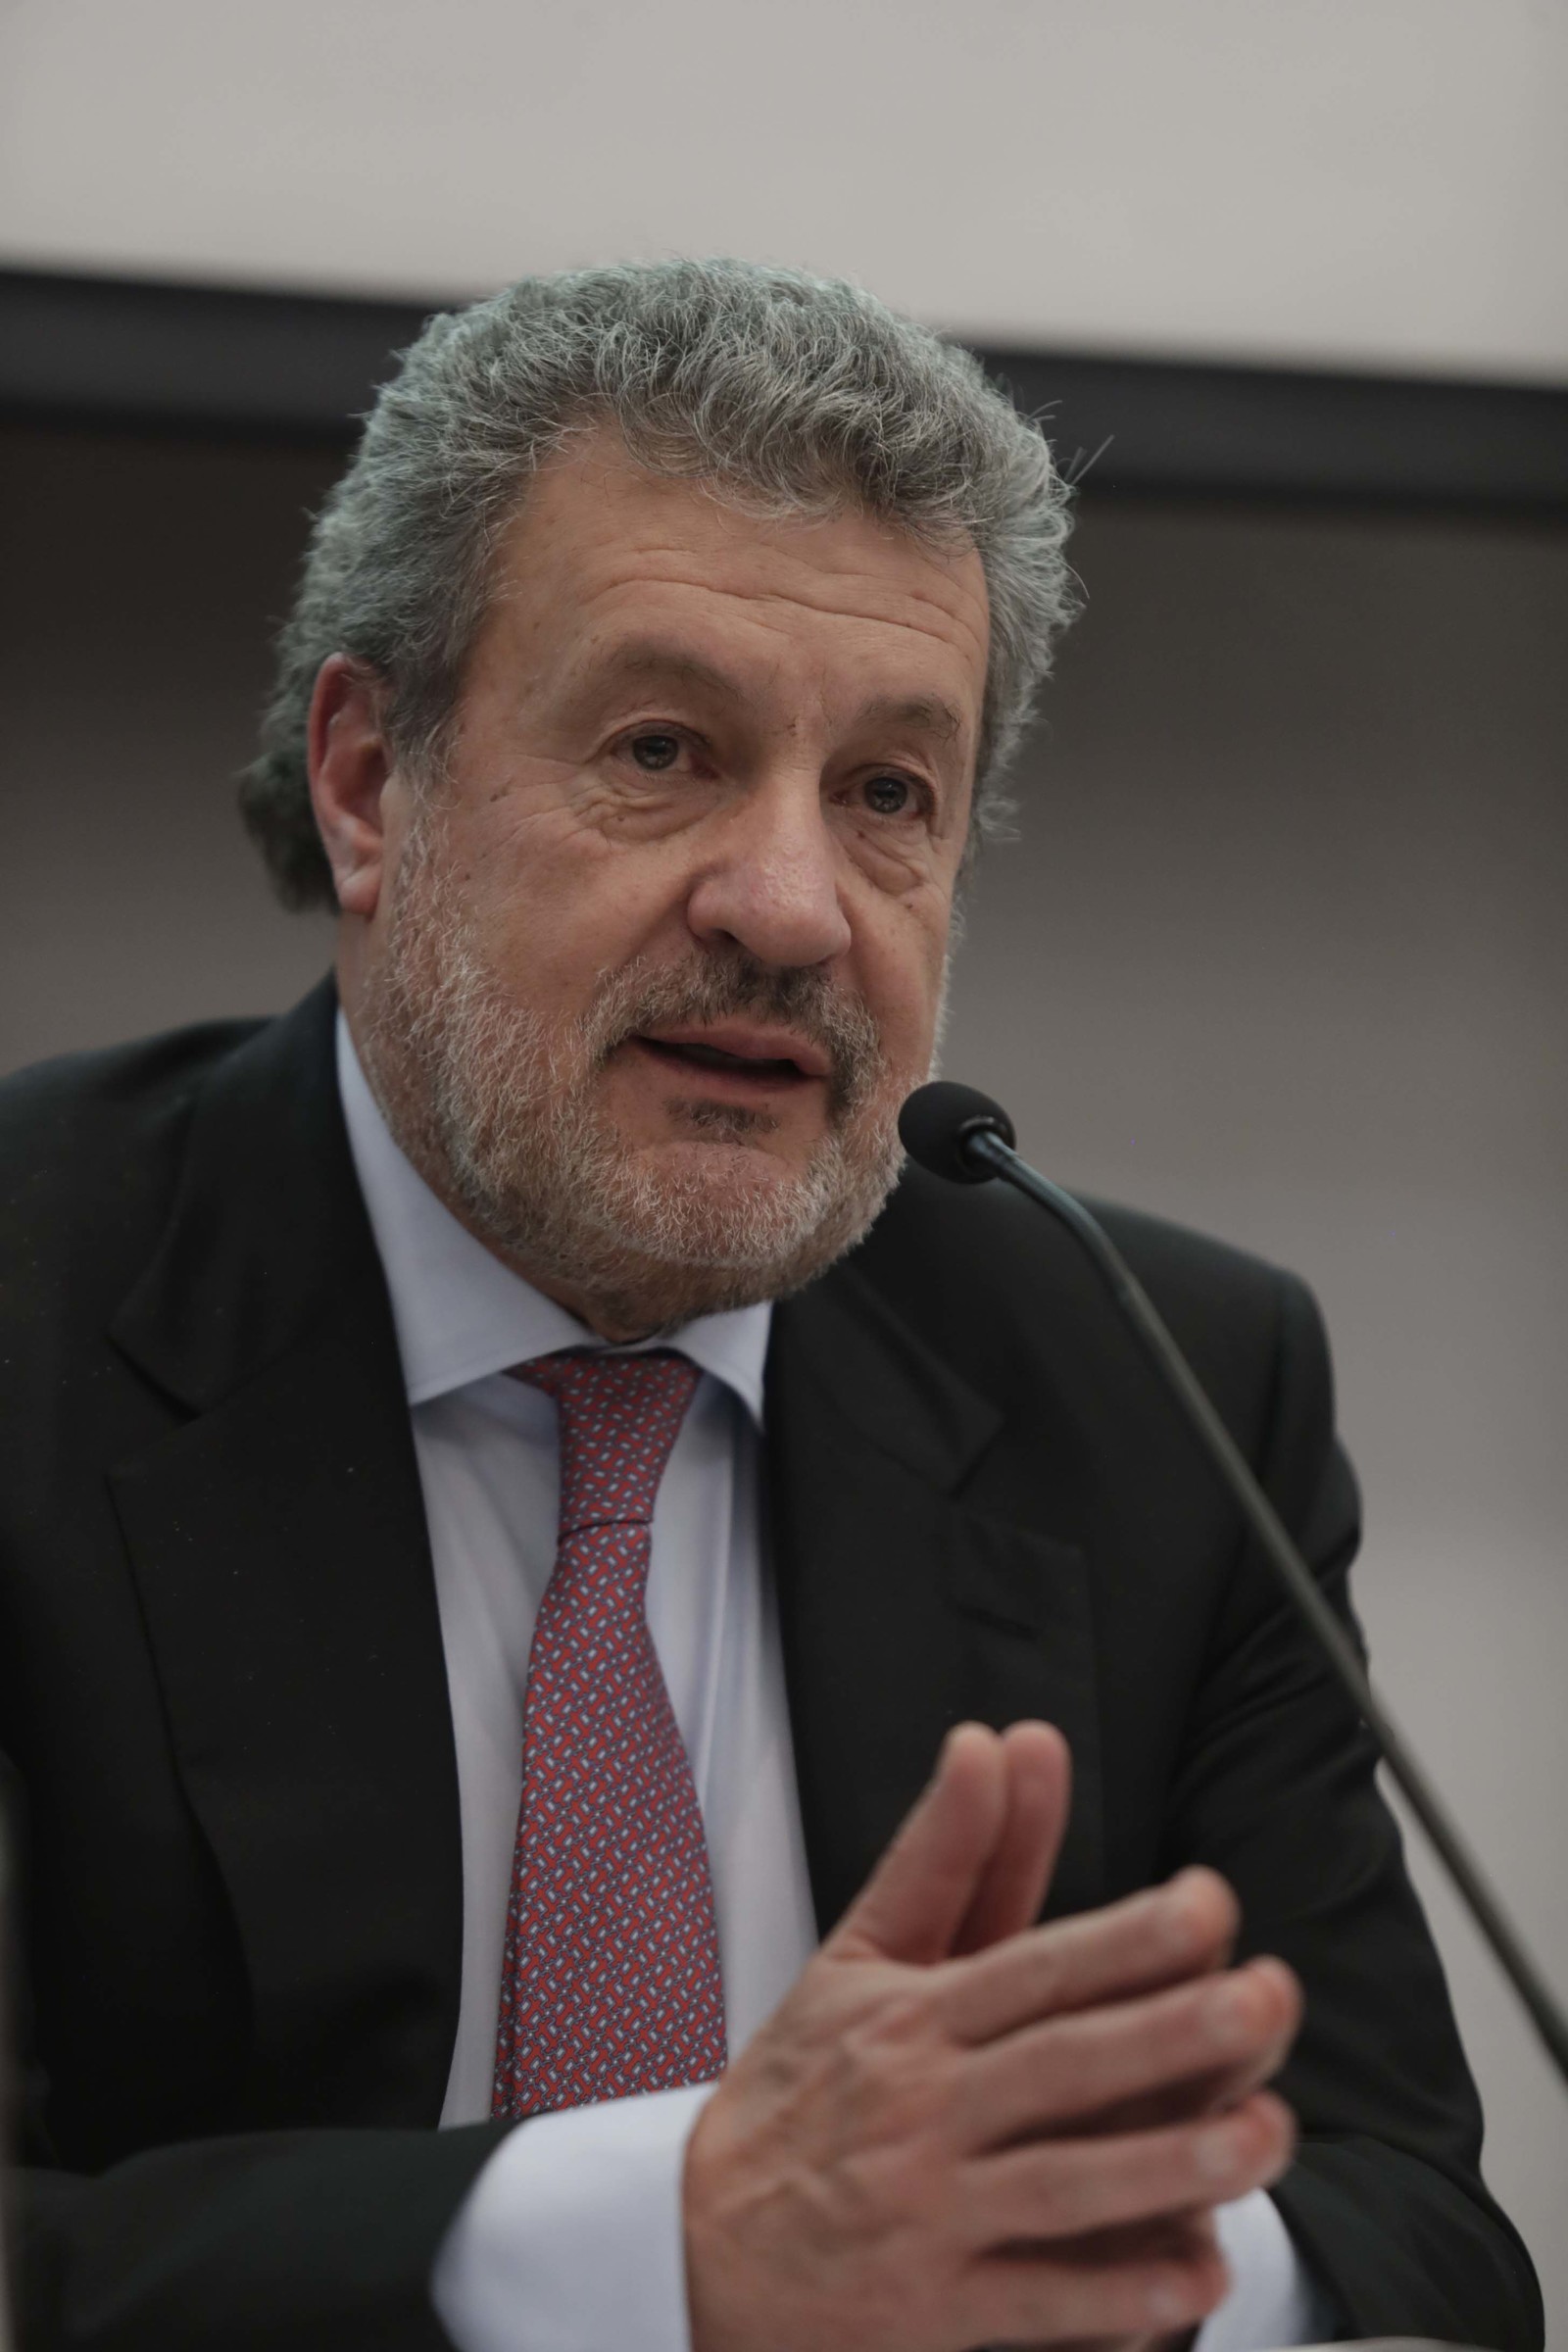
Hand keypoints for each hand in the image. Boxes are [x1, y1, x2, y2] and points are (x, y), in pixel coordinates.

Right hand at [683, 1722, 1300, 2351]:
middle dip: (1170, 2034)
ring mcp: (930, 2214)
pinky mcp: (933, 2310)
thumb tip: (990, 1741)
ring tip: (1265, 2136)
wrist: (698, 2243)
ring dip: (1170, 2164)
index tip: (1208, 1908)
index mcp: (911, 2017)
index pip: (1032, 1967)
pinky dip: (1117, 2296)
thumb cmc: (801, 2088)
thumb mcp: (859, 1956)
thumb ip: (945, 1852)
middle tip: (1267, 2001)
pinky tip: (1197, 2270)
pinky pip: (1038, 2305)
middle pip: (1061, 2066)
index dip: (1124, 1938)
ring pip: (1064, 2185)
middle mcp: (923, 2108)